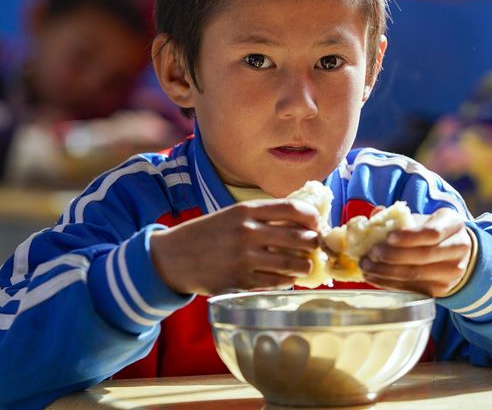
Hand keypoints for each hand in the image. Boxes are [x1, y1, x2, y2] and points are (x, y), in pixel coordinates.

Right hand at [149, 200, 319, 295]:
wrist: (174, 257)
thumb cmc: (208, 234)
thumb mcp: (232, 216)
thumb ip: (262, 217)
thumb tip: (300, 223)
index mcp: (246, 210)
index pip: (293, 209)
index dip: (312, 217)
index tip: (318, 223)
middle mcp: (248, 232)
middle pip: (299, 238)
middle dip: (314, 244)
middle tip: (316, 247)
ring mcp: (245, 258)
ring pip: (292, 263)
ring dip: (305, 266)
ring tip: (305, 266)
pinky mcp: (241, 281)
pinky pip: (276, 282)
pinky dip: (287, 280)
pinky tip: (287, 278)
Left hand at [359, 207, 474, 297]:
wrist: (455, 253)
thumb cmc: (431, 231)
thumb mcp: (421, 218)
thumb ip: (398, 216)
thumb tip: (375, 214)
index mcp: (453, 224)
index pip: (432, 232)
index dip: (409, 237)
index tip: (388, 237)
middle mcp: (458, 248)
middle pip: (423, 256)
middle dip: (393, 256)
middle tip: (371, 253)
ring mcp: (452, 272)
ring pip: (416, 274)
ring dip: (386, 271)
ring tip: (366, 265)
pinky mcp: (441, 290)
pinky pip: (412, 288)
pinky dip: (389, 283)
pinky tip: (374, 276)